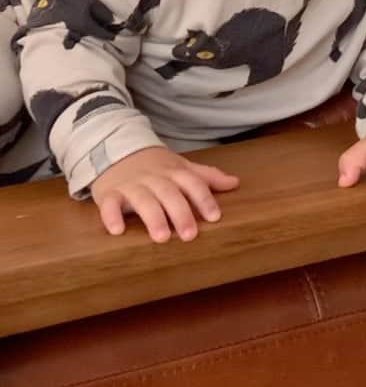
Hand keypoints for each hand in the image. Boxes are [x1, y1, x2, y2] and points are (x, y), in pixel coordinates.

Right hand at [90, 146, 238, 242]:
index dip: (204, 199)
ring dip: (152, 217)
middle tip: (189, 235)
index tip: (215, 217)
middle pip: (169, 193)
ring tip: (161, 237)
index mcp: (174, 172)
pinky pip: (109, 204)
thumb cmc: (156, 166)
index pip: (192, 183)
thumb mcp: (182, 167)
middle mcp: (154, 178)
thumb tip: (235, 183)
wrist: (117, 148)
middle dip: (180, 213)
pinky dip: (111, 216)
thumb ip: (206, 177)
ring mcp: (131, 185)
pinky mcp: (109, 193)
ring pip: (142, 199)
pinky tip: (117, 230)